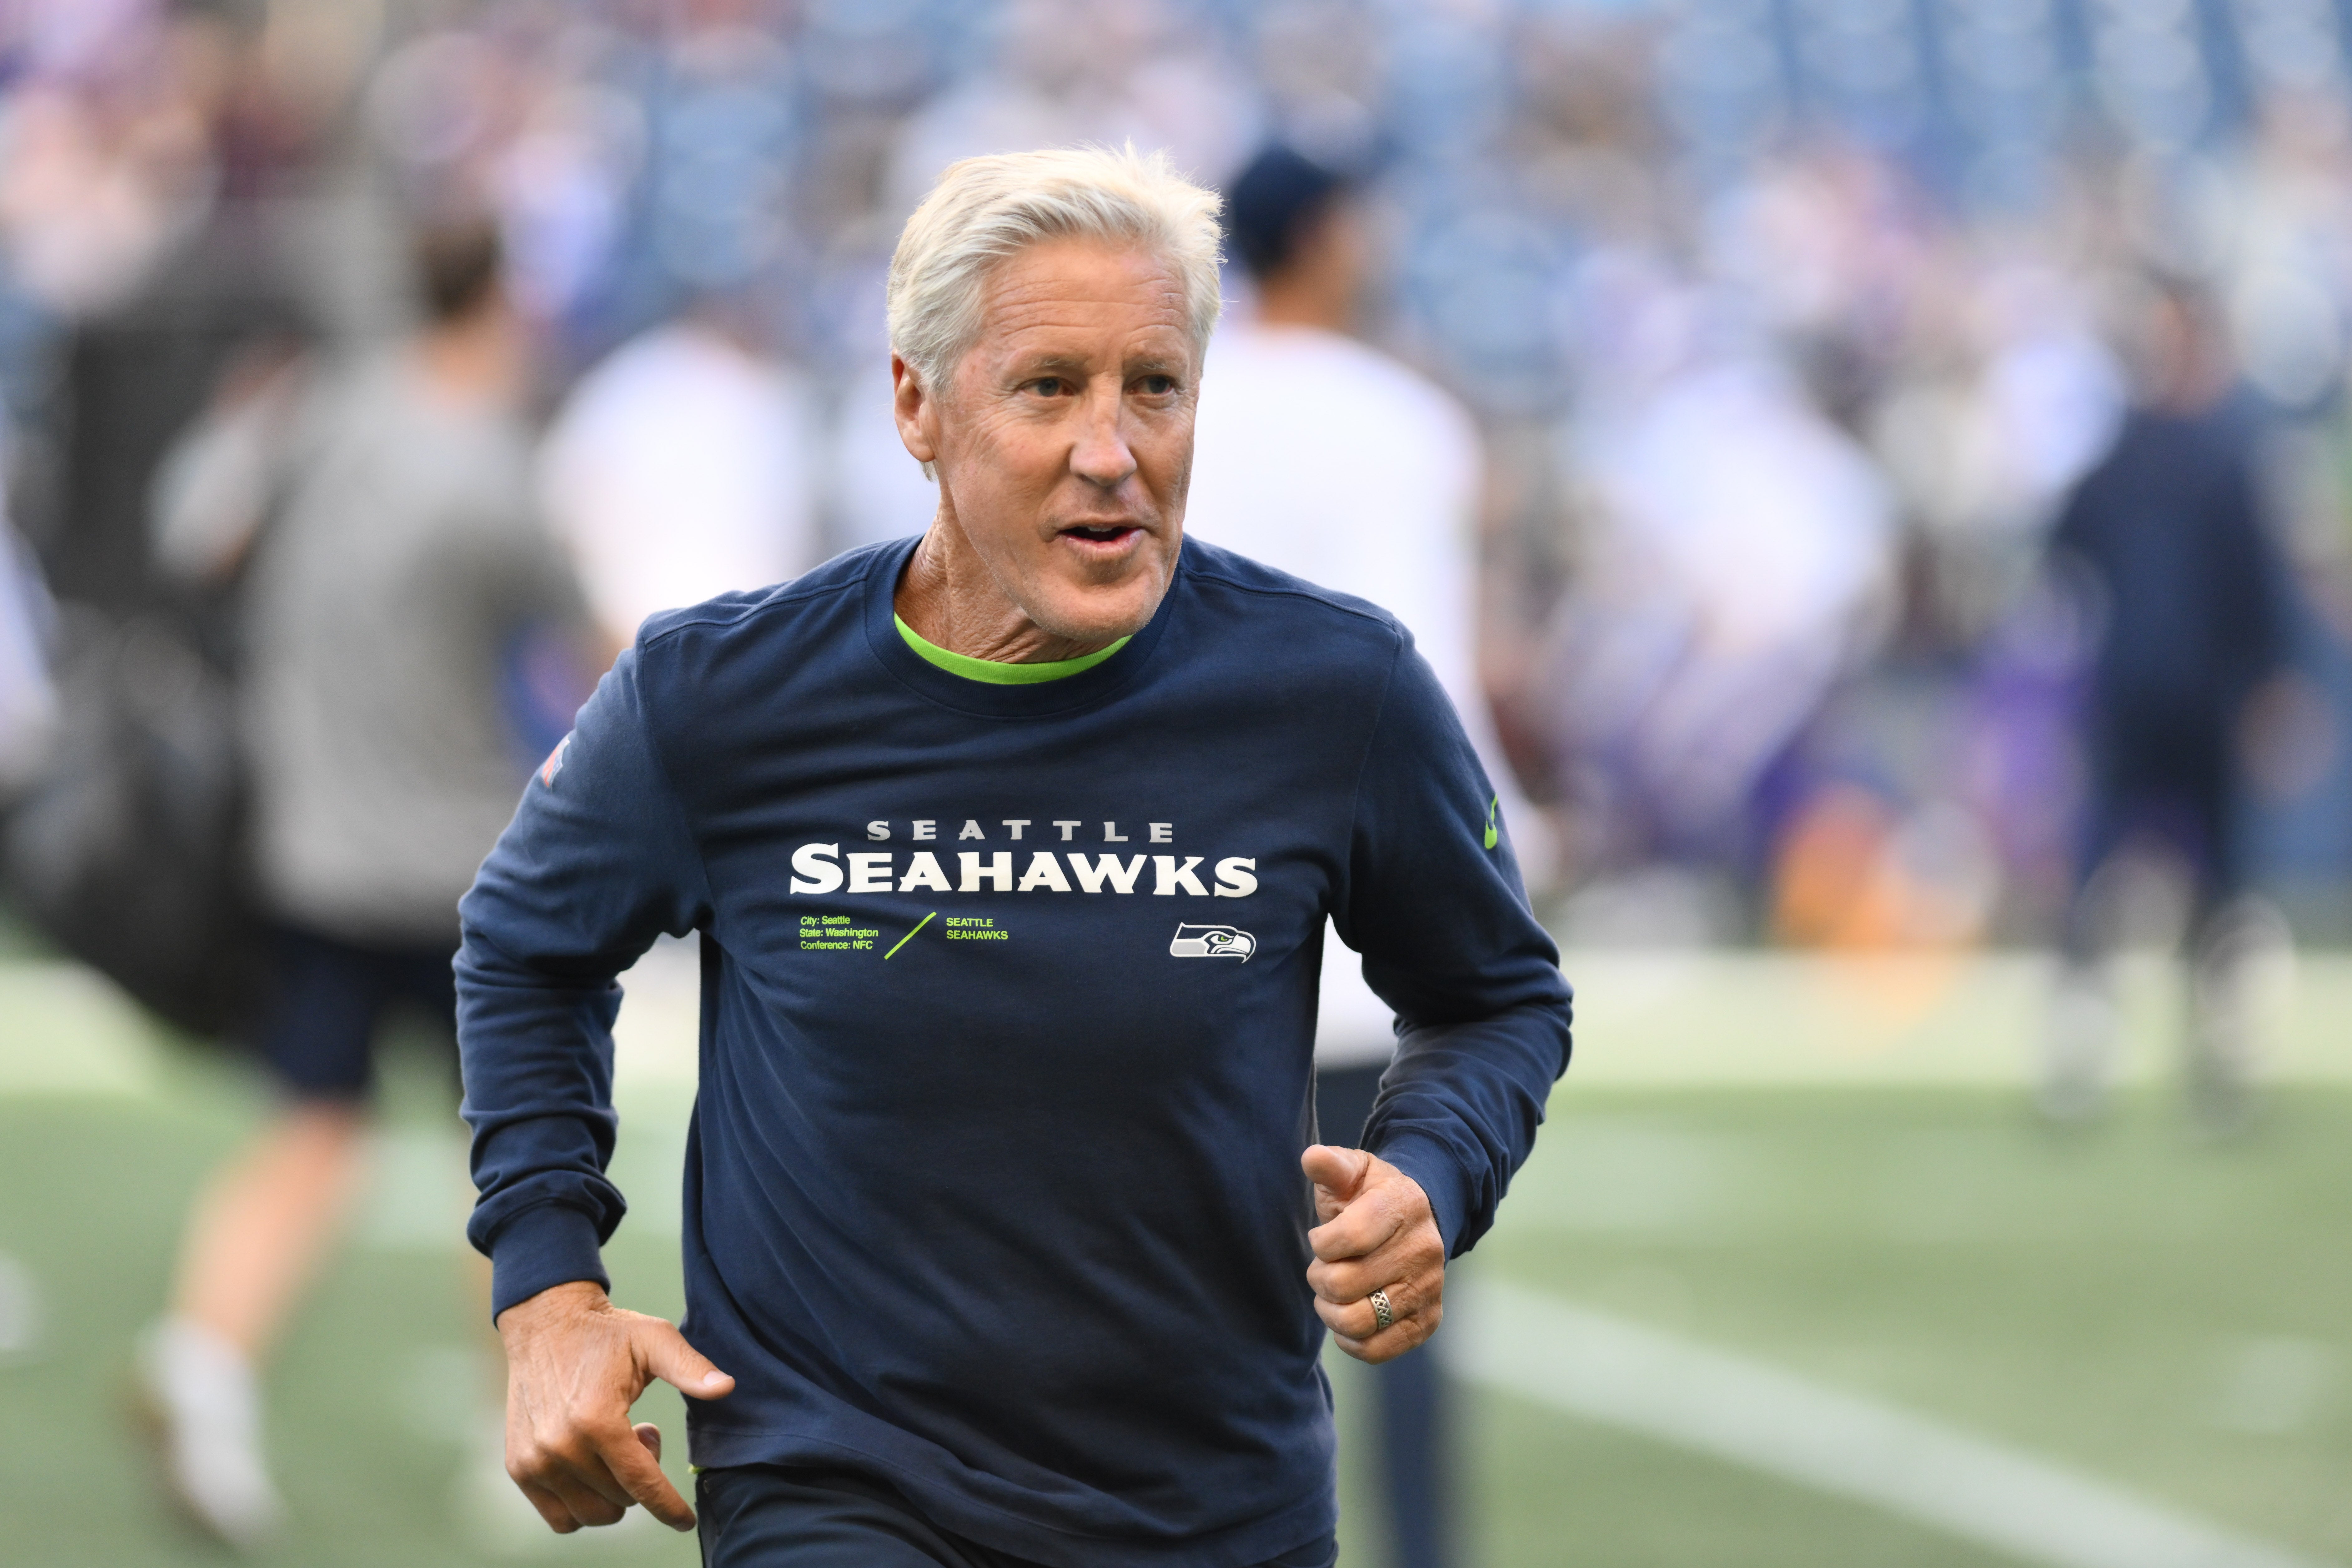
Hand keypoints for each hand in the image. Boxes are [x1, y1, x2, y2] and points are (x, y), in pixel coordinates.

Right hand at [495, 1280, 735, 1532]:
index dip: (669, 1507)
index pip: (642, 1484)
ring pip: (591, 1514)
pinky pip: (559, 1516)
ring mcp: (535, 1462)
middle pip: (620, 1500)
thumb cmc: (606, 1333)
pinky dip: (582, 1504)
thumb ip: (690, 1368)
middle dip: (641, 1478)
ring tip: (614, 1445)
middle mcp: (561, 1447)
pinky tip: (591, 1464)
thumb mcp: (655, 1339)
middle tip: (640, 1433)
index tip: (686, 1521)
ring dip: (612, 1491)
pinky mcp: (519, 1467)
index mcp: (597, 1420)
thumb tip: (726, 1387)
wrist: (545, 1323)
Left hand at [1301, 1145, 1444, 1364]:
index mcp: (1403, 1205)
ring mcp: (1428, 1289)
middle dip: (1320, 1277)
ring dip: (1330, 1311)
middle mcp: (1424, 1250)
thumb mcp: (1354, 1171)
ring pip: (1357, 1322)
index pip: (1347, 1238)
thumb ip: (1332, 1165)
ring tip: (1332, 1293)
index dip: (1321, 1243)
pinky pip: (1376, 1350)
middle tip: (1325, 1267)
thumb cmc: (1370, 1196)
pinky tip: (1348, 1314)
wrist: (1417, 1222)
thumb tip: (1313, 1157)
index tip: (1323, 1237)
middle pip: (1343, 1284)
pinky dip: (1350, 1340)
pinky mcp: (1427, 1321)